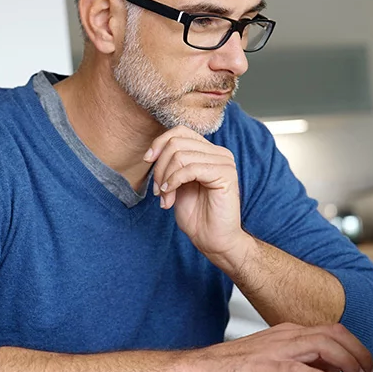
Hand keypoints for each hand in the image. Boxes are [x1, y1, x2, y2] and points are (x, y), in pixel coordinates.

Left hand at [145, 126, 246, 259]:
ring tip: (165, 197)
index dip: (159, 143)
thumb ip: (171, 164)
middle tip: (157, 190)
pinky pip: (190, 169)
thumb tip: (153, 151)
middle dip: (160, 166)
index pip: (180, 131)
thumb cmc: (196, 216)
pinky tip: (170, 197)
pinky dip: (174, 182)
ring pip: (180, 155)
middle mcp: (219, 153)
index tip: (147, 160)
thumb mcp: (177, 184)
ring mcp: (224, 162)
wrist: (212, 240)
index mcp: (208, 152)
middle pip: (177, 142)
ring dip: (165, 178)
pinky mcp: (225, 174)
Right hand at [180, 322, 372, 371]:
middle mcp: (286, 336)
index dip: (357, 347)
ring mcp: (275, 349)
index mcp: (290, 333)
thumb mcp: (277, 359)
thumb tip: (333, 366)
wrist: (201, 371)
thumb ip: (304, 359)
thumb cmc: (235, 367)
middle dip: (359, 352)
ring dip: (346, 362)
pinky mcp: (263, 366)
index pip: (333, 331)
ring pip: (321, 346)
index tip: (371, 365)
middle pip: (334, 334)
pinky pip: (295, 368)